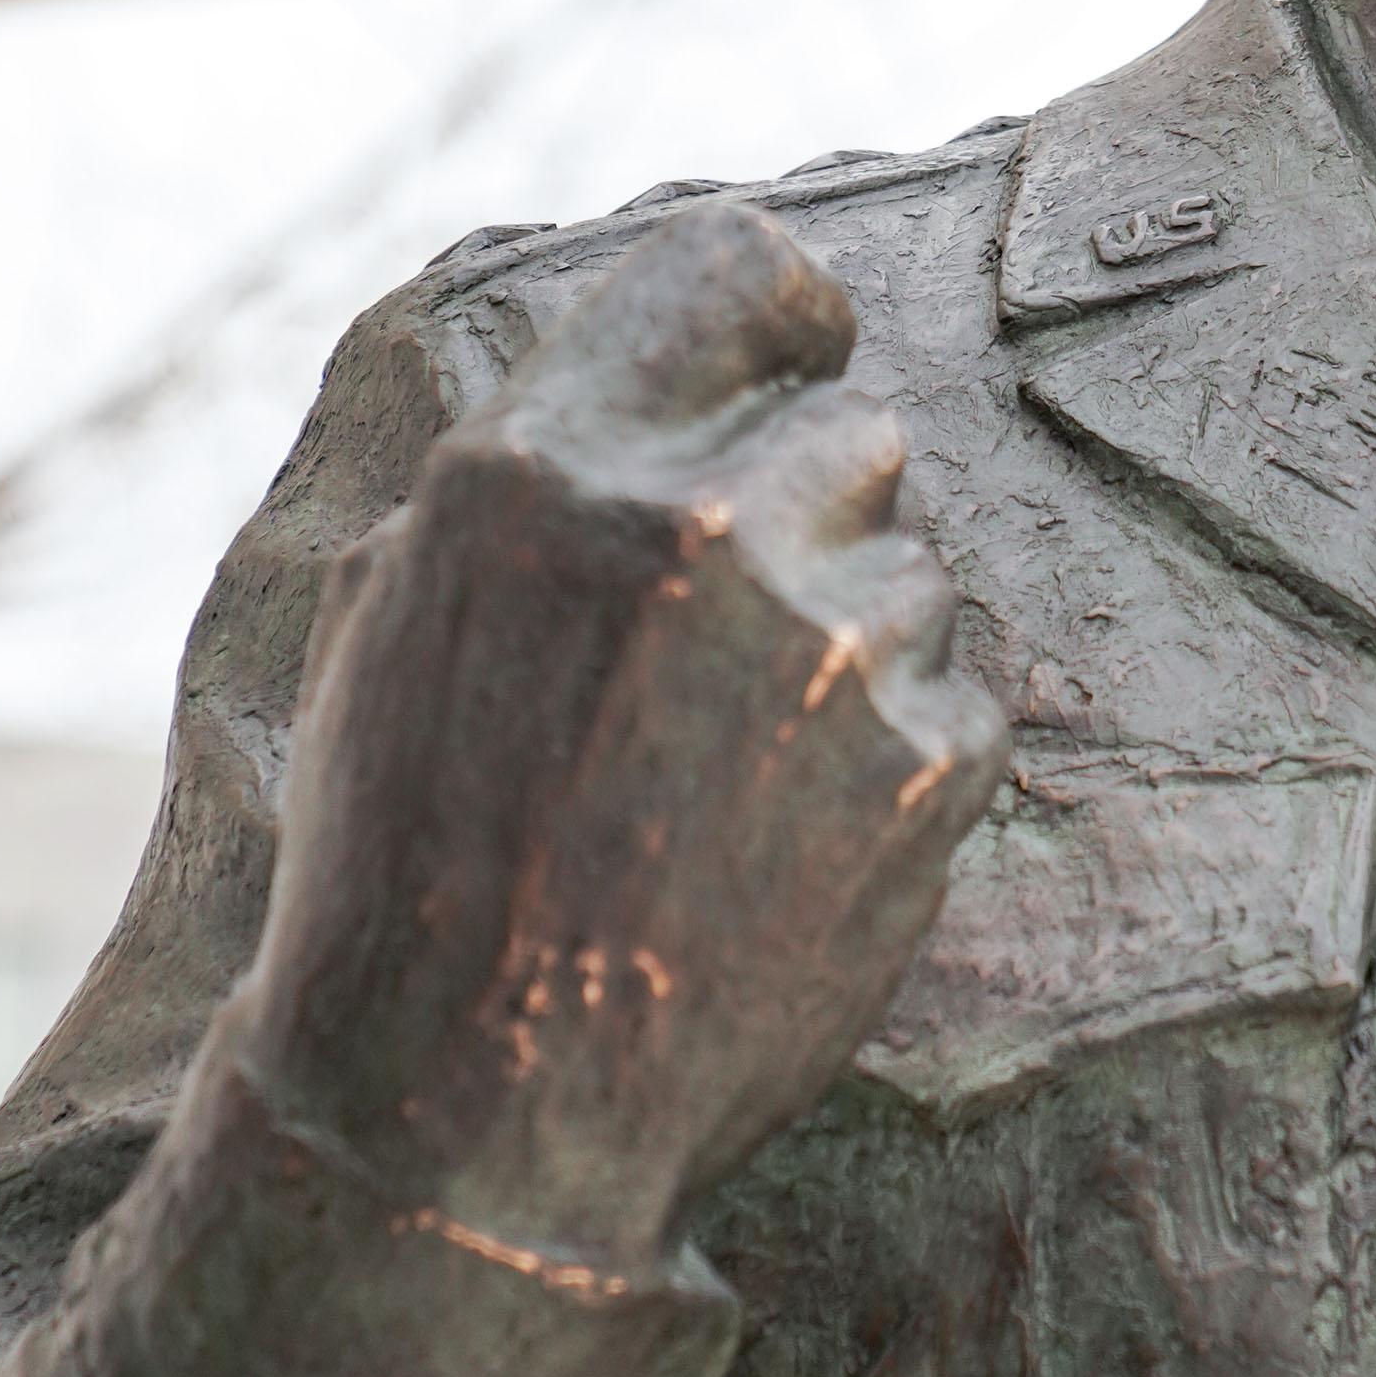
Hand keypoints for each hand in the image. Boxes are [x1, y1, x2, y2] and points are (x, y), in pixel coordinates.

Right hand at [232, 199, 1007, 1273]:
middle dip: (818, 516)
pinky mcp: (926, 759)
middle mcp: (700, 521)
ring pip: (917, 569)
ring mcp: (828, 639)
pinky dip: (909, 753)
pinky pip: (970, 689)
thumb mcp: (405, 606)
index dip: (784, 308)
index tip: (803, 353)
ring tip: (740, 776)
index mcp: (543, 464)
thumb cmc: (412, 858)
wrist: (474, 1110)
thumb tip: (681, 374)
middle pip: (853, 429)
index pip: (728, 266)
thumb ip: (544, 464)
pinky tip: (798, 839)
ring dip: (861, 647)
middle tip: (742, 647)